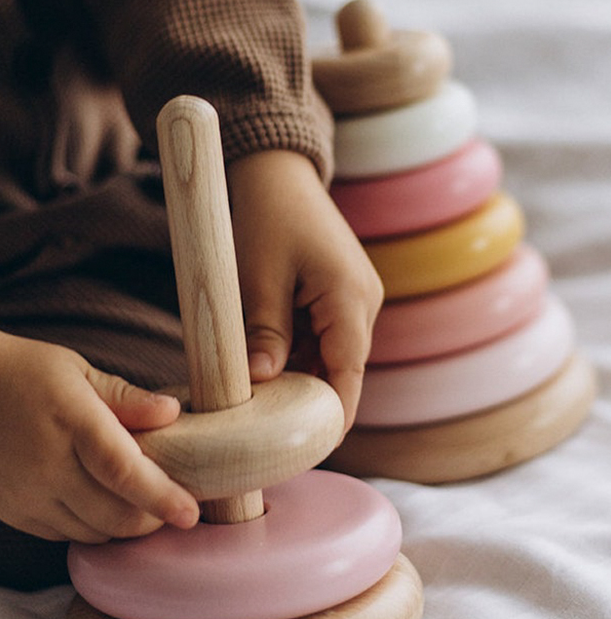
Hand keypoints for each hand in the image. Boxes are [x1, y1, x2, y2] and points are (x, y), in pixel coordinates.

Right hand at [0, 310, 199, 542]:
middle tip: (171, 505)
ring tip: (139, 504)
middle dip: (152, 519)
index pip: (122, 470)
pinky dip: (92, 528)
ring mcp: (26, 494)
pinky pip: (65, 535)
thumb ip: (126, 397)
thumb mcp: (76, 370)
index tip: (192, 513)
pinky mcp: (12, 512)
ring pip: (93, 532)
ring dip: (123, 526)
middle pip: (114, 514)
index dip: (161, 496)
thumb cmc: (21, 372)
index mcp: (70, 420)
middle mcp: (46, 464)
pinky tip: (99, 505)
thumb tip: (172, 413)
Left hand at [227, 151, 383, 434]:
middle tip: (268, 433)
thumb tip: (262, 382)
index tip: (305, 446)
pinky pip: (320, 340)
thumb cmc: (266, 215)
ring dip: (299, 381)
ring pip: (329, 360)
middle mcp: (362, 304)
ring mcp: (351, 301)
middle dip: (309, 403)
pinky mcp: (336, 297)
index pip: (348, 377)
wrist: (276, 172)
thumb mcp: (257, 276)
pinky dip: (295, 358)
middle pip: (341, 373)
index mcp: (351, 300)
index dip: (330, 417)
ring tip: (260, 405)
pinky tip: (264, 370)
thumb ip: (264, 331)